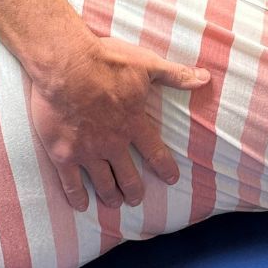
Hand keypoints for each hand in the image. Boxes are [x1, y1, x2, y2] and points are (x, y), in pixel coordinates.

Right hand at [30, 36, 209, 210]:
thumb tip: (205, 78)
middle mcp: (112, 143)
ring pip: (103, 183)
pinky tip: (82, 205)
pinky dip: (77, 197)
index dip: (164, 167)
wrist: (65, 65)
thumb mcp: (146, 63)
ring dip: (111, 195)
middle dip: (134, 190)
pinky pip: (71, 183)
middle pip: (127, 175)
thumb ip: (174, 74)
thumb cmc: (106, 61)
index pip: (154, 151)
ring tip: (114, 203)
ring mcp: (87, 151)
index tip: (171, 179)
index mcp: (133, 123)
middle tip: (136, 199)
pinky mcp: (62, 154)